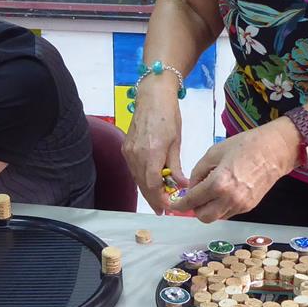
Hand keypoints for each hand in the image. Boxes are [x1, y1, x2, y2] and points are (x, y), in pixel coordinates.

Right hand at [121, 83, 185, 214]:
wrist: (151, 97)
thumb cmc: (168, 115)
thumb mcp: (176, 142)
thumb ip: (176, 166)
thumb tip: (181, 185)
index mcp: (151, 152)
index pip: (152, 184)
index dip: (159, 199)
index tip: (167, 208)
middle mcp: (136, 154)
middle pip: (142, 184)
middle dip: (152, 199)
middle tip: (162, 210)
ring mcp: (128, 152)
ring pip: (137, 178)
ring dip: (147, 190)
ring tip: (158, 199)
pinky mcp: (126, 148)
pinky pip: (134, 169)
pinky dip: (142, 178)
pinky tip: (151, 182)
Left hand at [172, 120, 297, 223]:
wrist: (275, 150)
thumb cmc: (244, 146)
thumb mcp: (213, 153)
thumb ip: (198, 172)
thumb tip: (192, 188)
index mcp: (219, 183)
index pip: (192, 201)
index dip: (179, 204)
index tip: (173, 205)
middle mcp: (230, 199)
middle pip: (203, 217)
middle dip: (195, 209)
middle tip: (194, 196)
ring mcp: (241, 205)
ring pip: (216, 217)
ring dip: (208, 209)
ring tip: (211, 191)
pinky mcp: (249, 207)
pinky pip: (228, 212)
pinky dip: (221, 207)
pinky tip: (223, 192)